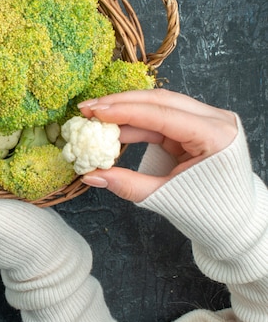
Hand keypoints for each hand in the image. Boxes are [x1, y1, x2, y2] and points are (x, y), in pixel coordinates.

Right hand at [77, 89, 237, 201]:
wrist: (234, 220)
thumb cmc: (207, 211)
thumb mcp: (164, 197)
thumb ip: (126, 184)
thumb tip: (90, 176)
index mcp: (215, 136)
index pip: (162, 113)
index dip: (125, 110)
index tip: (95, 111)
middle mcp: (214, 120)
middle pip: (159, 101)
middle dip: (120, 103)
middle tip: (88, 109)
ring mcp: (205, 120)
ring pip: (158, 104)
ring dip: (124, 108)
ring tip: (93, 114)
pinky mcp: (193, 125)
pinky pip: (159, 116)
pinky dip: (134, 121)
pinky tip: (110, 125)